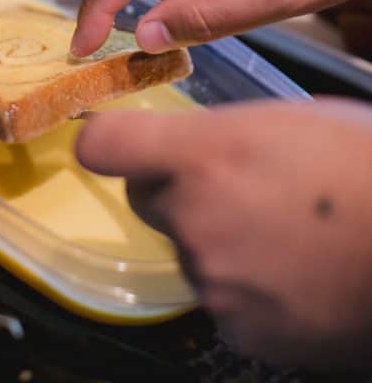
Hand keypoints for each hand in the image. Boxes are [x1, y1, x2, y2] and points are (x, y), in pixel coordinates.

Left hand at [76, 99, 371, 367]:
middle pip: (147, 199)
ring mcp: (215, 281)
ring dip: (219, 239)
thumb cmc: (363, 166)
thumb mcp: (287, 121)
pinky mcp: (240, 329)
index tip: (120, 140)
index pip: (104, 147)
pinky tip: (296, 272)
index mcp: (204, 156)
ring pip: (190, 249)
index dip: (109, 141)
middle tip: (240, 187)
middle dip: (179, 191)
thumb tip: (190, 149)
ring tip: (287, 231)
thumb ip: (221, 136)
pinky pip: (223, 298)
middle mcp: (194, 219)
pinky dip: (248, 287)